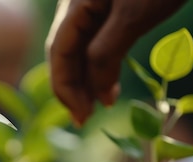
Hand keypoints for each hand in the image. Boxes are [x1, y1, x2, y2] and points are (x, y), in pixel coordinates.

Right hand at [45, 0, 187, 125]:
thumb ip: (106, 54)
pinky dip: (99, 65)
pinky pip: (95, 42)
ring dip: (85, 80)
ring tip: (97, 106)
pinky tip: (107, 83)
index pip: (58, 54)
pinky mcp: (108, 9)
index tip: (82, 115)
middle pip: (64, 54)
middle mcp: (76, 7)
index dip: (66, 88)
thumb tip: (96, 94)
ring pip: (79, 50)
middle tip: (85, 119)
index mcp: (75, 6)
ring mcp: (91, 7)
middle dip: (73, 87)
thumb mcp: (133, 17)